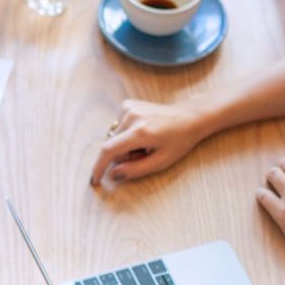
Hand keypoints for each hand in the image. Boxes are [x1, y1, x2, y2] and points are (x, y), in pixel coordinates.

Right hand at [91, 99, 212, 185]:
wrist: (189, 117)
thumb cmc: (179, 141)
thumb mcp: (161, 162)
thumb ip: (136, 170)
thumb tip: (113, 174)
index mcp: (141, 132)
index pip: (109, 150)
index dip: (99, 167)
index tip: (95, 180)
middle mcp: (132, 116)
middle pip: (112, 146)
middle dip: (123, 156)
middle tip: (144, 155)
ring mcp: (128, 108)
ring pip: (115, 138)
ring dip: (125, 146)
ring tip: (145, 144)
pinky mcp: (128, 105)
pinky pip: (119, 127)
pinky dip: (127, 134)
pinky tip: (142, 132)